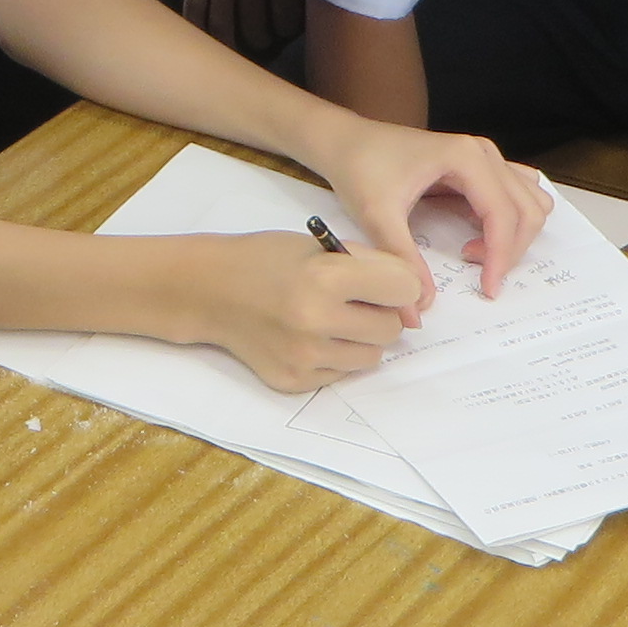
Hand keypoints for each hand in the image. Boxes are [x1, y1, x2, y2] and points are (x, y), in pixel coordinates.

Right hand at [178, 0, 302, 56]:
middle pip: (257, 29)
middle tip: (259, 42)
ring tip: (230, 47)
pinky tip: (197, 34)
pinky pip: (195, 3)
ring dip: (228, 40)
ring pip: (224, 23)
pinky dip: (197, 23)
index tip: (285, 31)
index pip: (287, 19)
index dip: (286, 29)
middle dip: (260, 41)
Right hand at [183, 231, 425, 391]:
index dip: (398, 284)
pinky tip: (307, 337)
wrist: (211, 291)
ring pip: (372, 357)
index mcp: (326, 277)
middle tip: (351, 301)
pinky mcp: (294, 380)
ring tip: (329, 320)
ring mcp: (304, 356)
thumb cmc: (269, 260)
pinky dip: (334, 356)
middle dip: (379, 314)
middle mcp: (316, 320)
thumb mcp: (321, 246)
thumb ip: (374, 266)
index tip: (384, 282)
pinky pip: (342, 374)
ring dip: (360, 339)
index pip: (404, 290)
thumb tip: (416, 302)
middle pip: (391, 329)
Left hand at [307, 116, 554, 303]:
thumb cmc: (360, 168)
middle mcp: (483, 152)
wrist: (345, 141)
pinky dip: (508, 220)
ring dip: (513, 235)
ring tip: (472, 252)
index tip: (488, 289)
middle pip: (527, 209)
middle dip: (510, 250)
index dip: (501, 256)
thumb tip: (419, 308)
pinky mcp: (478, 165)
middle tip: (478, 275)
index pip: (504, 214)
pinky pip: (515, 194)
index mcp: (466, 157)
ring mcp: (485, 156)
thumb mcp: (377, 216)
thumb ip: (402, 260)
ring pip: (528, 201)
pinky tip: (474, 234)